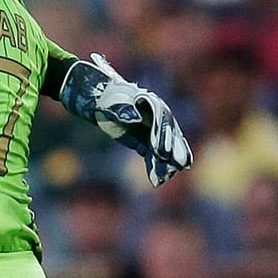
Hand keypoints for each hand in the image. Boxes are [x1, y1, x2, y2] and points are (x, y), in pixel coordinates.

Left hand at [60, 53, 191, 186]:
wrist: (99, 100)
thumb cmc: (105, 98)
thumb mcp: (111, 102)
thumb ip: (123, 110)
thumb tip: (135, 119)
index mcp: (151, 102)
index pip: (160, 120)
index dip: (162, 136)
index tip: (162, 151)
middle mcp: (157, 117)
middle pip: (168, 134)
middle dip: (173, 150)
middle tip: (179, 166)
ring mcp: (152, 130)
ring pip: (164, 146)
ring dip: (167, 162)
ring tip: (167, 177)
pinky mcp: (145, 140)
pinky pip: (152, 154)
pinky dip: (155, 166)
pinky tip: (157, 179)